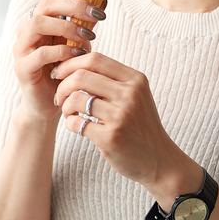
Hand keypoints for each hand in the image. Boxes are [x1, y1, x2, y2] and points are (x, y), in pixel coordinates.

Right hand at [10, 0, 106, 123]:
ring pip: (38, 23)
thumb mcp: (77, 43)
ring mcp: (22, 48)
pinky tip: (78, 54)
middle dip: (74, 5)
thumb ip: (85, 24)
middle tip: (98, 13)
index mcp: (41, 20)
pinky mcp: (22, 67)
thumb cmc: (64, 71)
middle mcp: (27, 30)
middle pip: (45, 4)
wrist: (49, 104)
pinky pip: (40, 53)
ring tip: (89, 35)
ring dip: (67, 26)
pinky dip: (61, 51)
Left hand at [51, 51, 191, 195]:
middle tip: (59, 96)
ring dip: (65, 106)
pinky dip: (70, 123)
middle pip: (81, 76)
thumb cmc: (140, 125)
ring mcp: (121, 116)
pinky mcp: (111, 137)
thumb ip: (112, 80)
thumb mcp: (135, 96)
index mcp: (135, 80)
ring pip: (76, 99)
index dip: (71, 64)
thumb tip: (74, 64)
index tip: (60, 73)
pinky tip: (76, 126)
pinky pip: (77, 123)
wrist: (159, 160)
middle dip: (62, 85)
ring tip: (69, 113)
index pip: (95, 59)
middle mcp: (130, 95)